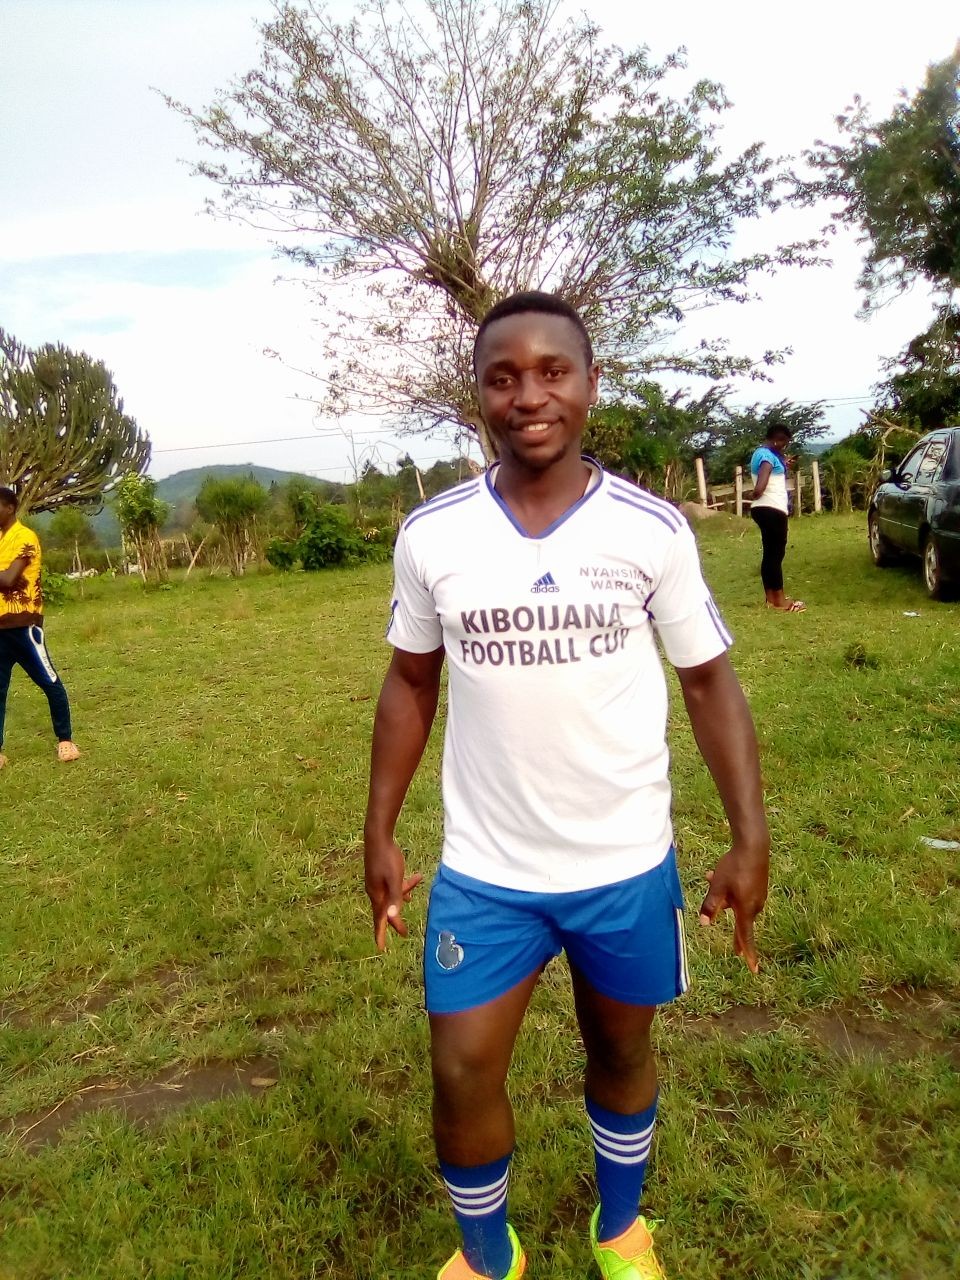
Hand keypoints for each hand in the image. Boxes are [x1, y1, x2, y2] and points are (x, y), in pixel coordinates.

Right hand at [364, 837, 422, 951]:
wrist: (377, 837)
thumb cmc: (387, 858)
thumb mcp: (394, 878)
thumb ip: (395, 897)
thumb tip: (391, 916)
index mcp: (377, 895)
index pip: (379, 919)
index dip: (381, 934)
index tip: (381, 948)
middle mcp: (375, 891)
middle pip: (386, 910)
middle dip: (395, 920)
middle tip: (404, 932)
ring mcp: (377, 882)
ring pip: (391, 896)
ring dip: (402, 897)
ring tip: (413, 897)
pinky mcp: (381, 874)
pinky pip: (392, 886)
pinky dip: (402, 886)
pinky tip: (414, 880)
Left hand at [698, 846, 768, 973]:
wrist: (753, 846)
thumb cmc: (734, 867)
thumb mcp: (718, 886)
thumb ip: (710, 905)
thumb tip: (704, 923)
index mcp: (746, 909)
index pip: (746, 936)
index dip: (748, 953)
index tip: (753, 968)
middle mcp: (755, 905)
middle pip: (740, 921)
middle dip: (731, 925)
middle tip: (736, 952)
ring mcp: (758, 895)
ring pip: (737, 903)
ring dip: (724, 897)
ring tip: (710, 877)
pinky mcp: (758, 886)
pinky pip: (741, 893)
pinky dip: (729, 889)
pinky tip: (715, 873)